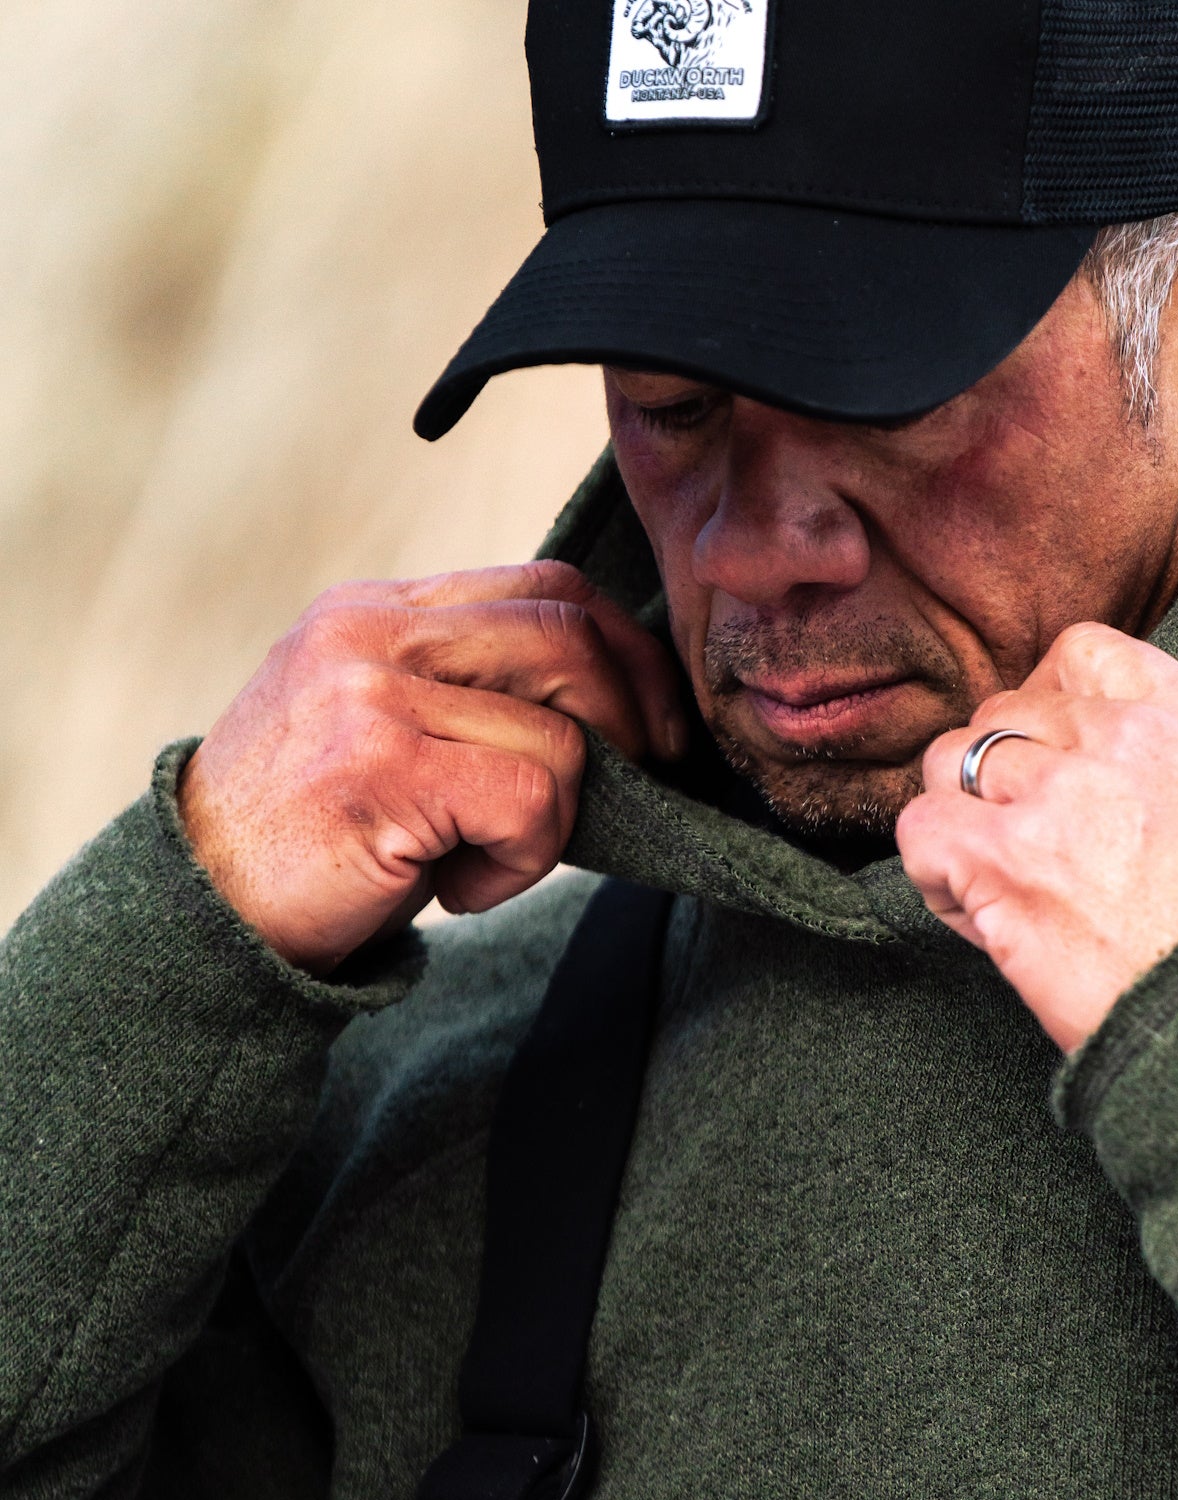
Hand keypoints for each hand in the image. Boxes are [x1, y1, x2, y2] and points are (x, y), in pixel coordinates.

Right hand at [179, 564, 683, 973]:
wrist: (200, 913)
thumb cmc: (311, 840)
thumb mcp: (386, 734)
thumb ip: (468, 692)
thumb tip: (618, 705)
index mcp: (375, 612)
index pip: (543, 586)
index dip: (624, 650)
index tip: (655, 721)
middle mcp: (369, 634)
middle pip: (567, 630)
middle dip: (636, 710)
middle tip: (645, 778)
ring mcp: (371, 692)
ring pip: (560, 731)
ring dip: (558, 820)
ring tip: (489, 861)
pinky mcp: (382, 764)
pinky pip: (533, 796)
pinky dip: (525, 859)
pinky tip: (462, 889)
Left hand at [896, 623, 1177, 1052]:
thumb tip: (1131, 775)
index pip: (1083, 654)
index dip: (1047, 701)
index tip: (1051, 754)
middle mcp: (1122, 736)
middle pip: (1007, 711)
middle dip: (1003, 772)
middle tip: (1027, 841)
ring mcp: (1058, 792)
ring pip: (951, 760)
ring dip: (962, 815)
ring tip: (997, 877)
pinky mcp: (1004, 858)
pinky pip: (920, 829)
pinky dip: (934, 873)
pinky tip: (977, 910)